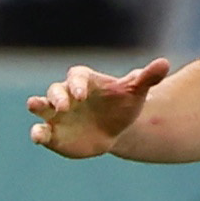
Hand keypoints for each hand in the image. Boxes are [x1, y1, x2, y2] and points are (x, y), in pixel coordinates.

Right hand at [28, 58, 171, 157]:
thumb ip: (147, 77)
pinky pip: (41, 132)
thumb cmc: (123, 105)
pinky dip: (38, 133)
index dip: (76, 83)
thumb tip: (164, 63)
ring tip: (35, 107)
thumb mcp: (136, 91)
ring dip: (37, 107)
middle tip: (63, 106)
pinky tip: (38, 137)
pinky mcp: (53, 134)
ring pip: (41, 107)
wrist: (116, 129)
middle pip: (55, 90)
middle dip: (56, 97)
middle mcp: (66, 95)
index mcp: (84, 81)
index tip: (81, 93)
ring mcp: (56, 115)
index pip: (76, 76)